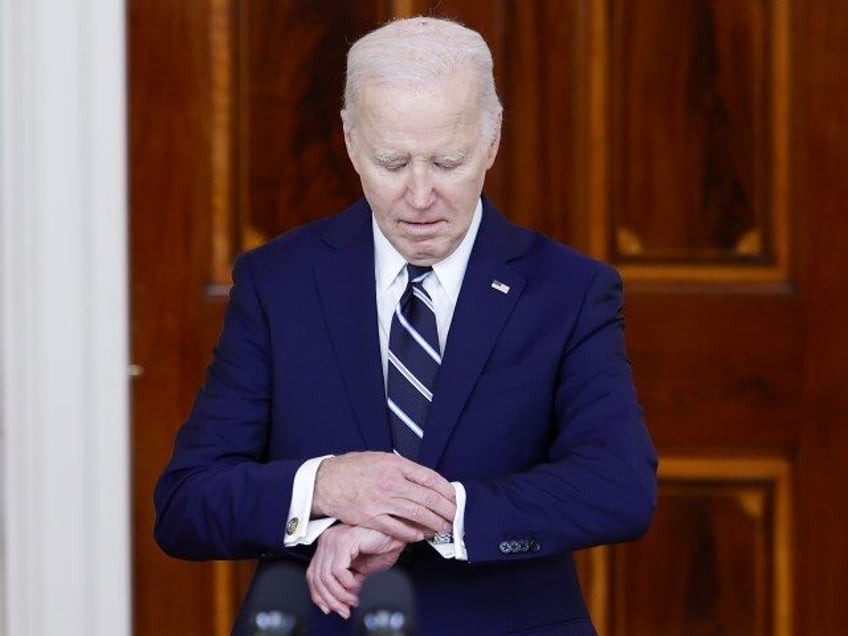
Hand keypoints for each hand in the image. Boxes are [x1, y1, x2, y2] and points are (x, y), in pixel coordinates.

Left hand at [306, 523, 404, 618]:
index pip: (313, 574)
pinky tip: (357, 585)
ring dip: (340, 594)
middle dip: (331, 600)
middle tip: (344, 609)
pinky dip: (347, 583)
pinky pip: (337, 570)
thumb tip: (338, 603)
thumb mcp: (359, 570)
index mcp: (328, 546)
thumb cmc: (383, 546)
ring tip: (353, 599)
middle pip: (317, 577)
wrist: (398, 534)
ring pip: (325, 576)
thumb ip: (345, 583)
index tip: (329, 609)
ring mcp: (334, 539)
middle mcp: (328, 540)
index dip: (319, 596)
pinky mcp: (344, 540)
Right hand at [313, 451, 455, 542]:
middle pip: (428, 498)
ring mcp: (381, 501)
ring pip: (416, 515)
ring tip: (443, 527)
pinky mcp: (371, 518)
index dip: (446, 490)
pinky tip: (421, 534)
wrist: (325, 481)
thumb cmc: (352, 468)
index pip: (429, 478)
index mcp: (394, 465)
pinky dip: (412, 533)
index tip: (454, 497)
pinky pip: (397, 529)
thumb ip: (402, 468)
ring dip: (434, 523)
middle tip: (455, 516)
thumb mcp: (380, 458)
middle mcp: (390, 482)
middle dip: (446, 509)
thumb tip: (425, 480)